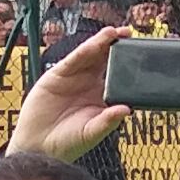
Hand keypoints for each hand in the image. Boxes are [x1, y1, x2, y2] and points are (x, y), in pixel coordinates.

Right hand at [8, 25, 128, 157]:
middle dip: (117, 45)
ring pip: (90, 55)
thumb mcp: (91, 133)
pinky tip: (93, 45)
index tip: (142, 54)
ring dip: (101, 43)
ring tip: (113, 32)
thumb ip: (108, 121)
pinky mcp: (57, 75)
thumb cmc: (66, 143)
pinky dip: (82, 51)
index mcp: (101, 96)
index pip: (118, 75)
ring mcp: (73, 77)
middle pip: (105, 59)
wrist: (37, 147)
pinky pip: (72, 61)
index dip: (128, 64)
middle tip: (129, 33)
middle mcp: (89, 83)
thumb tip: (127, 110)